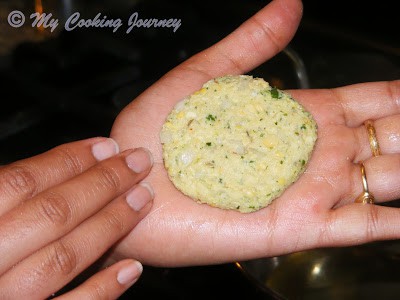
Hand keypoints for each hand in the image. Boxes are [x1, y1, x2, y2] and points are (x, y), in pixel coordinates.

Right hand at [0, 137, 153, 298]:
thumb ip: (2, 198)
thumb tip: (47, 171)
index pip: (22, 182)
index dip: (69, 161)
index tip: (106, 146)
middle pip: (53, 213)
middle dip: (103, 183)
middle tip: (138, 163)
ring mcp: (4, 298)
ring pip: (65, 257)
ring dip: (111, 224)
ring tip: (143, 200)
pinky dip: (102, 290)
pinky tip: (132, 269)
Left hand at [110, 0, 399, 266]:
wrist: (132, 186)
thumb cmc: (158, 135)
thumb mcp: (204, 76)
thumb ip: (250, 45)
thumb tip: (290, 5)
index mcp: (293, 118)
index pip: (365, 101)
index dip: (397, 95)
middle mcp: (309, 154)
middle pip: (385, 138)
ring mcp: (308, 191)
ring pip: (383, 179)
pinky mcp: (298, 226)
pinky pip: (361, 226)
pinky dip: (392, 222)